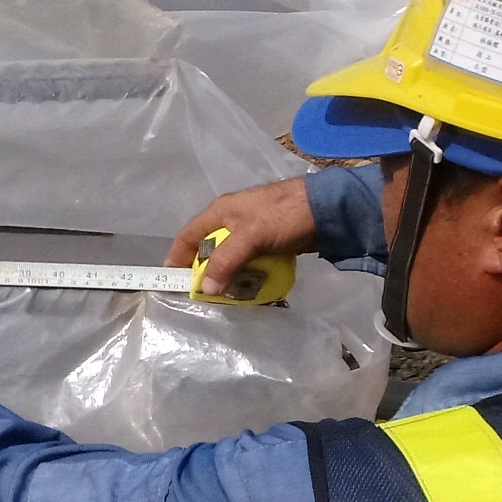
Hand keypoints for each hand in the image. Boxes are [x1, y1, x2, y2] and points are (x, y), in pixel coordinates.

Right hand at [161, 179, 319, 286]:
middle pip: (208, 247)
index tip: (173, 279)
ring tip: (227, 293)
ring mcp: (252, 230)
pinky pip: (250, 259)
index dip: (176, 256)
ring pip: (231, 256)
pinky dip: (248, 272)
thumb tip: (205, 289)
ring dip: (228, 273)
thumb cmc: (283, 215)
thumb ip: (226, 261)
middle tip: (203, 291)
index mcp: (220, 211)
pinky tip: (251, 284)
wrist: (328, 208)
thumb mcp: (250, 236)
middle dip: (204, 270)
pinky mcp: (269, 240)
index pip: (187, 235)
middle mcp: (232, 219)